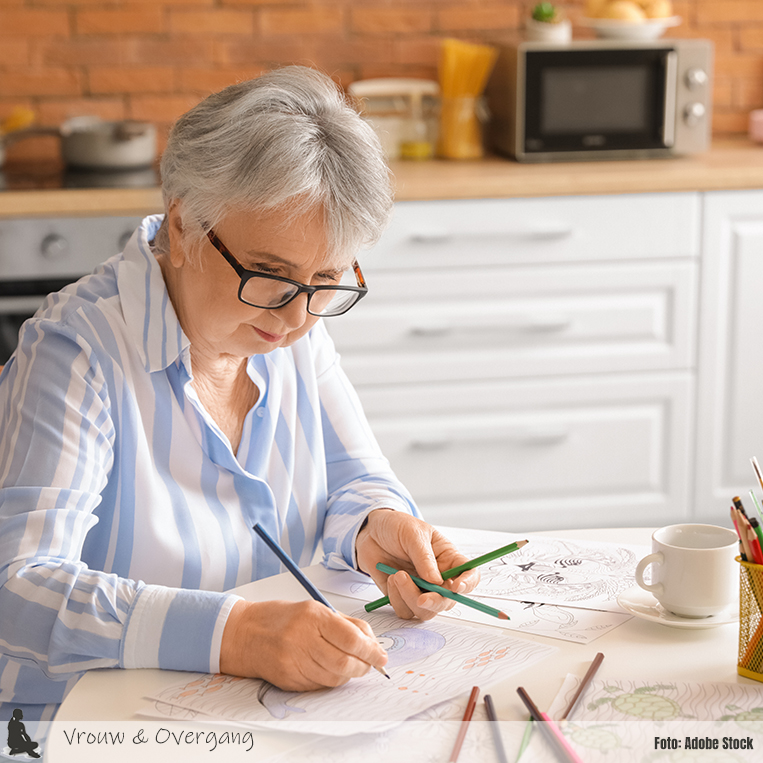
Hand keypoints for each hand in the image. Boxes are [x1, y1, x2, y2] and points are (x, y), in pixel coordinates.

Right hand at [219, 599, 387, 690]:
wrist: (244, 633)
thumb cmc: (281, 618)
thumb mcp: (314, 609)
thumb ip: (345, 623)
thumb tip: (372, 641)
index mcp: (312, 617)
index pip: (350, 639)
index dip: (371, 651)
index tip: (381, 656)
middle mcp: (302, 639)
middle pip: (344, 662)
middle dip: (364, 666)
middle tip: (371, 664)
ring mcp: (293, 662)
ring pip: (334, 677)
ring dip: (350, 675)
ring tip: (353, 665)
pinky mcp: (288, 680)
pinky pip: (320, 685)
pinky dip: (332, 680)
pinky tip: (332, 670)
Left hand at [355, 510, 479, 620]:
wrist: (369, 531)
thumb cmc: (396, 526)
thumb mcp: (413, 534)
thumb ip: (424, 557)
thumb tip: (436, 581)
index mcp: (447, 558)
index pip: (469, 575)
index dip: (467, 584)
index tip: (456, 588)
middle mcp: (437, 578)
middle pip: (447, 601)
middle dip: (434, 601)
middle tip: (420, 597)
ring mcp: (419, 589)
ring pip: (425, 611)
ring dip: (410, 598)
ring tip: (397, 575)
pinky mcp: (401, 597)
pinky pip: (404, 611)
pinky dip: (396, 599)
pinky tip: (391, 579)